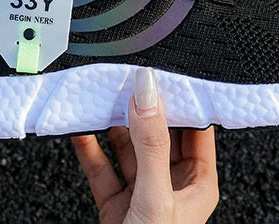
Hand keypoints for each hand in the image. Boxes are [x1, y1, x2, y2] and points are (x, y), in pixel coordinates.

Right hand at [71, 67, 218, 222]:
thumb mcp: (157, 197)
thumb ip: (151, 144)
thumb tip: (147, 94)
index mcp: (198, 184)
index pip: (195, 127)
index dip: (181, 98)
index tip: (162, 73)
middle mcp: (172, 185)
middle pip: (158, 132)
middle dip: (141, 106)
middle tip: (126, 79)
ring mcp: (142, 194)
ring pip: (127, 146)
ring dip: (112, 122)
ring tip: (100, 96)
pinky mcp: (115, 205)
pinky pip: (101, 167)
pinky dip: (89, 147)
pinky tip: (81, 128)